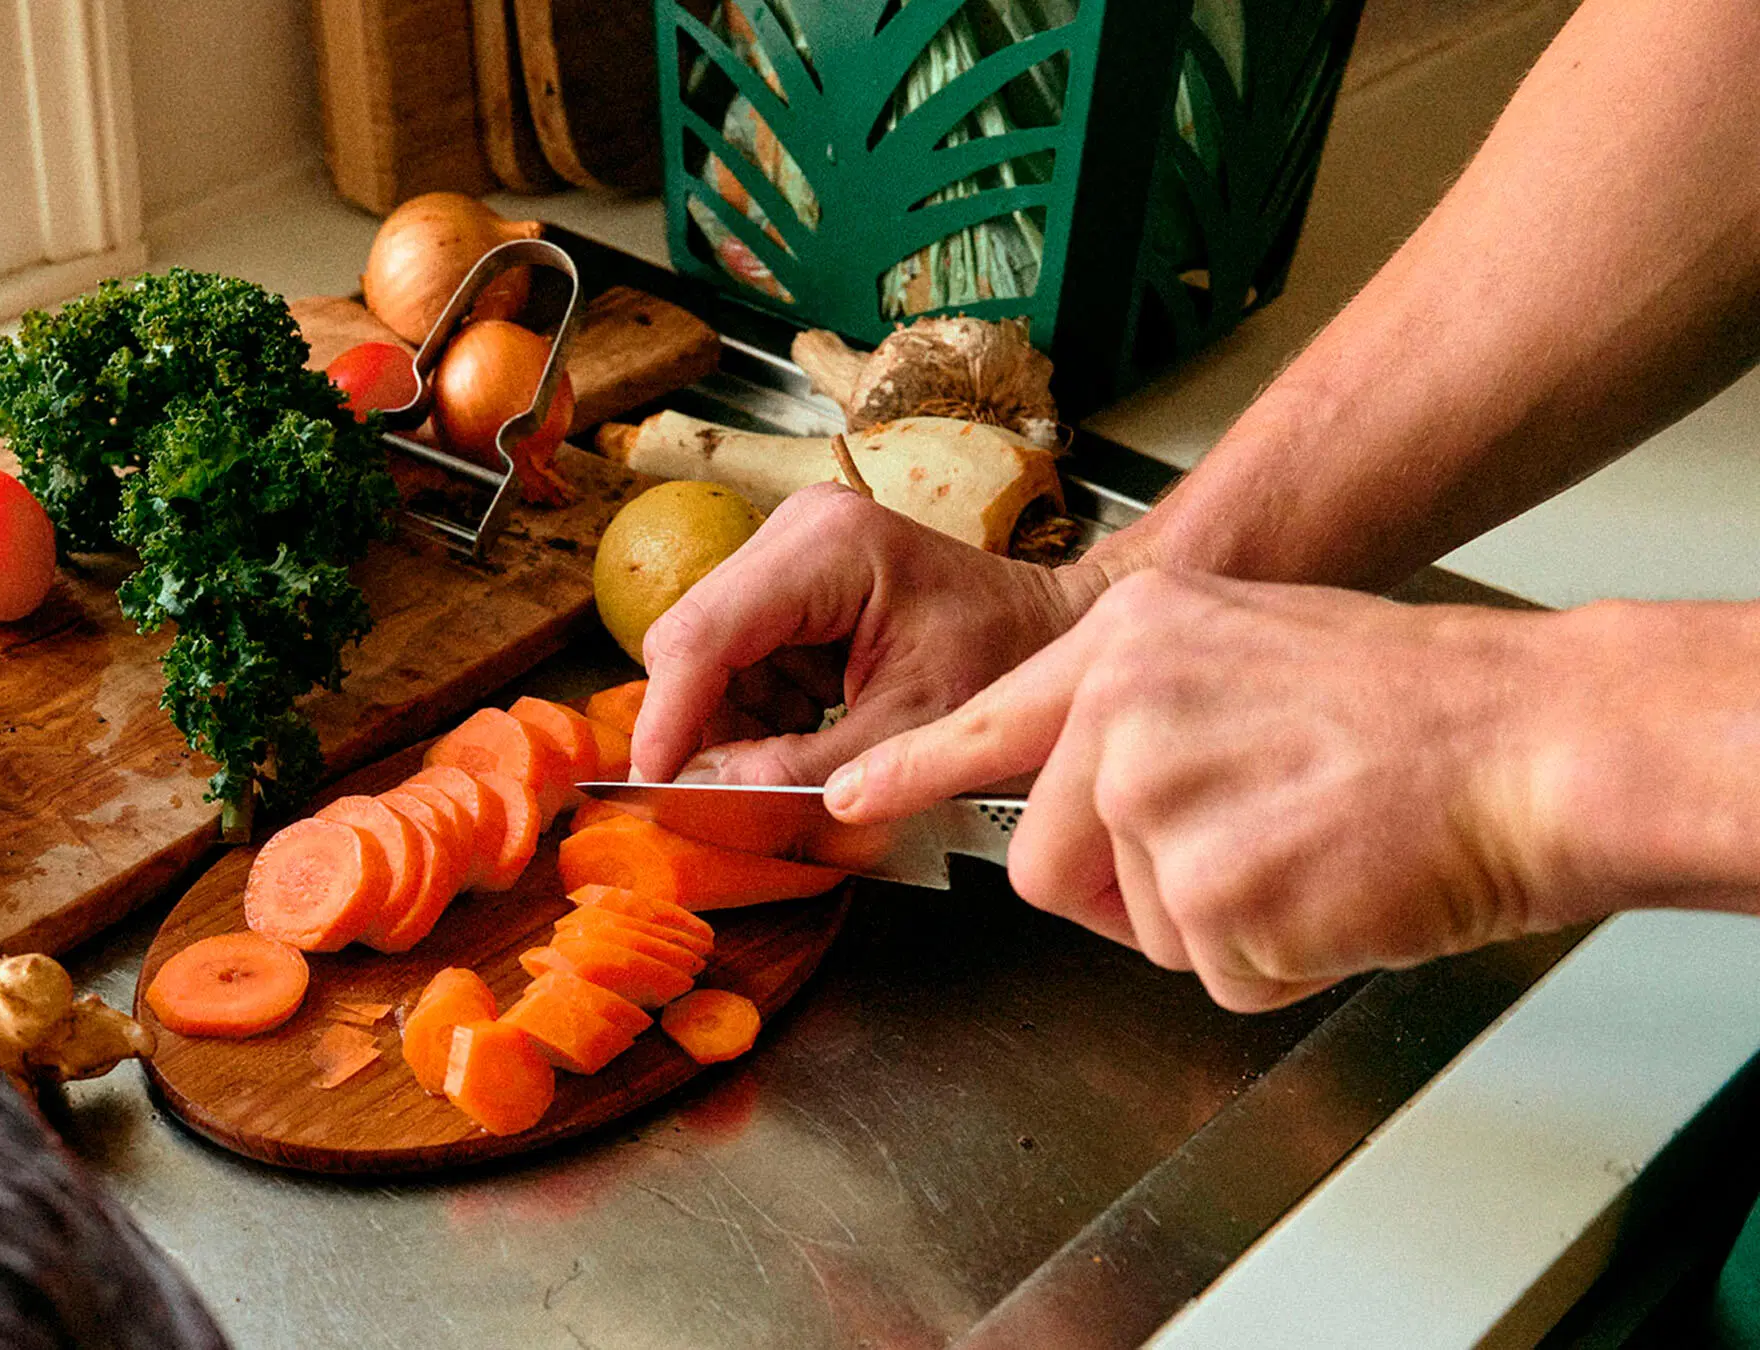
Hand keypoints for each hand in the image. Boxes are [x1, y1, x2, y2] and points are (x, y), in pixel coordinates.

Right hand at [631, 484, 1107, 785]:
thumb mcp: (913, 730)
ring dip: (736, 720)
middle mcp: (797, 529)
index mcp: (827, 547)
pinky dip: (760, 706)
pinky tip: (816, 724)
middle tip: (738, 791)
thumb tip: (708, 793)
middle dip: (705, 724)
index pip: (704, 634)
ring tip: (811, 751)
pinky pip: (737, 655)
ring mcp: (790, 547)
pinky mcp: (792, 576)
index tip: (652, 785)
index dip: (669, 717)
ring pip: (707, 653)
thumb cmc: (1012, 664)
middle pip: (693, 639)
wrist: (1057, 630)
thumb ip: (805, 768)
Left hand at [821, 570, 1588, 1010]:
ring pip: (1133, 921)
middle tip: (1231, 863)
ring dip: (1213, 923)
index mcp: (1129, 637)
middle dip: (1121, 892)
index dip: (910, 773)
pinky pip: (1211, 970)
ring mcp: (1159, 799)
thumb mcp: (1249, 646)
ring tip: (1307, 853)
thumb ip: (1144, 703)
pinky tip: (1336, 891)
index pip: (984, 720)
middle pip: (1042, 859)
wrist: (1534, 740)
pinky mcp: (1210, 892)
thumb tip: (1081, 781)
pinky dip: (1275, 959)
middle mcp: (1122, 709)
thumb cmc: (1417, 704)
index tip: (848, 799)